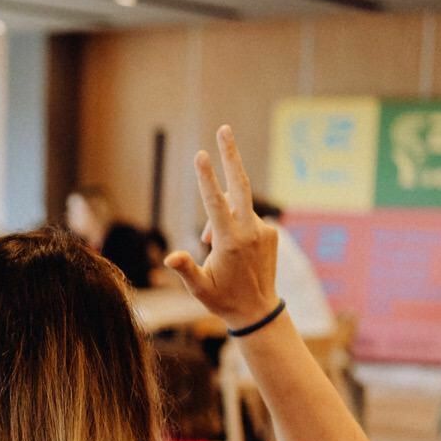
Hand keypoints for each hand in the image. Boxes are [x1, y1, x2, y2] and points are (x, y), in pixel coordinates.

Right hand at [165, 126, 280, 329]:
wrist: (258, 311)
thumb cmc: (222, 300)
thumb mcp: (198, 289)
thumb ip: (185, 269)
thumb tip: (169, 257)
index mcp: (230, 241)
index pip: (215, 202)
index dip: (206, 177)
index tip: (201, 154)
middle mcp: (249, 231)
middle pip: (239, 184)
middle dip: (230, 156)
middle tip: (224, 129)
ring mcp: (263, 230)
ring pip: (237, 208)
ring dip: (220, 217)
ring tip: (211, 247)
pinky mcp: (271, 232)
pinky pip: (247, 219)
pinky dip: (234, 225)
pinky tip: (230, 250)